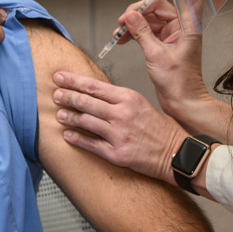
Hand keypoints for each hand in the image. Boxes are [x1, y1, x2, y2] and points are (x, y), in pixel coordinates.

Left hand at [52, 71, 186, 183]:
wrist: (177, 153)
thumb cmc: (161, 129)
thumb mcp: (142, 104)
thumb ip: (119, 99)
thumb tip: (94, 95)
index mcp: (129, 98)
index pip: (94, 86)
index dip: (73, 81)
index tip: (59, 77)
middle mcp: (122, 114)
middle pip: (86, 102)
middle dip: (67, 97)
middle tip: (55, 94)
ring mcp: (118, 135)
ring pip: (86, 122)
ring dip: (69, 117)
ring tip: (59, 114)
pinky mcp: (117, 154)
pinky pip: (91, 145)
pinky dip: (77, 139)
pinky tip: (67, 135)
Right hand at [120, 5, 213, 123]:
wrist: (182, 102)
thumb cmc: (180, 83)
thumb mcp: (157, 55)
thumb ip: (142, 33)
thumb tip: (131, 16)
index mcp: (189, 26)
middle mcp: (182, 27)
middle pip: (159, 6)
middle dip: (138, 10)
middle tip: (123, 21)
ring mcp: (172, 35)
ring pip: (150, 19)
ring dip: (133, 23)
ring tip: (119, 33)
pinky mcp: (164, 44)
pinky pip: (147, 31)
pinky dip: (134, 33)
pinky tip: (123, 39)